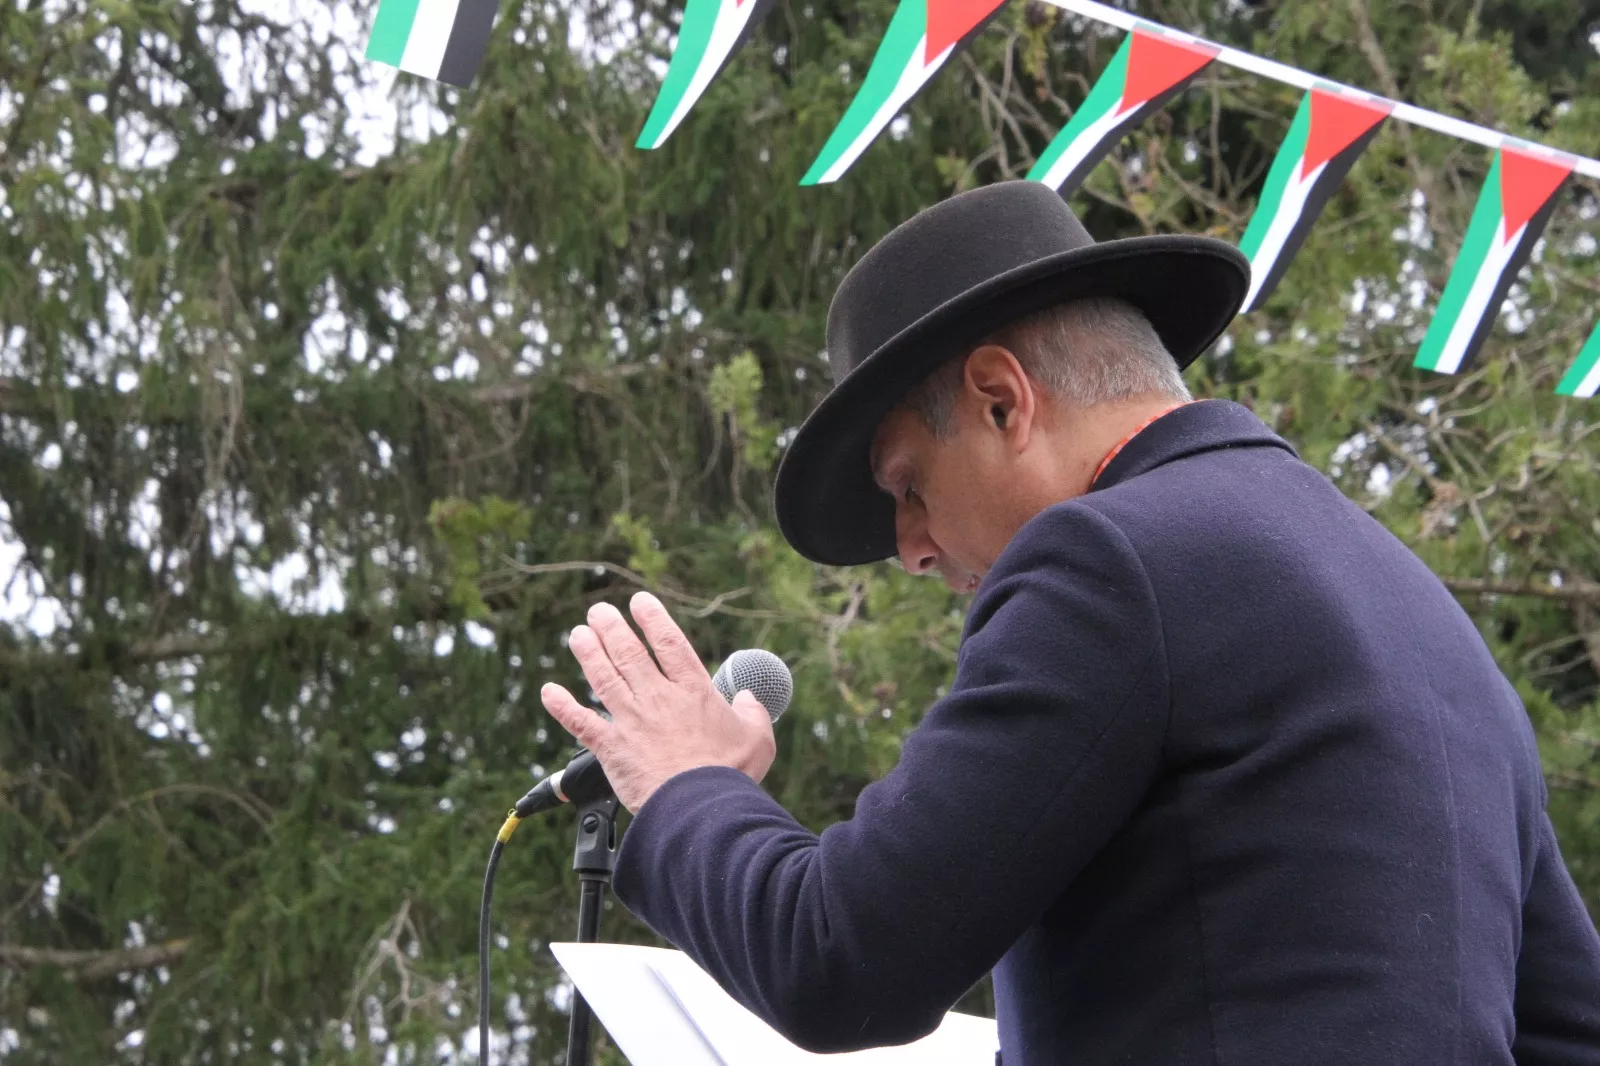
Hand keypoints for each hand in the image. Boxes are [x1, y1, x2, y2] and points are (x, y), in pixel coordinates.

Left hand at [539, 591, 776, 812]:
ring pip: (603, 678)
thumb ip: (753, 713)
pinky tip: (548, 692)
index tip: (640, 602)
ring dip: (587, 654)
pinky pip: (580, 723)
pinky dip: (562, 706)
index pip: (669, 643)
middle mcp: (657, 698)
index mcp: (693, 691)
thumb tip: (748, 699)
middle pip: (628, 653)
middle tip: (599, 612)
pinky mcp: (611, 749)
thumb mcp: (758, 739)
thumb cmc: (731, 775)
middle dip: (611, 627)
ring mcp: (631, 721)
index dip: (653, 618)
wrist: (698, 807)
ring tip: (577, 635)